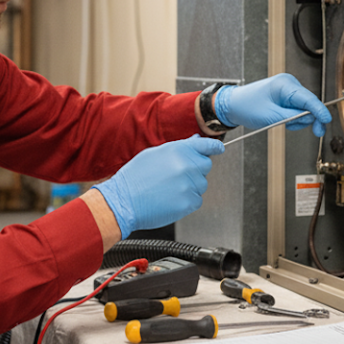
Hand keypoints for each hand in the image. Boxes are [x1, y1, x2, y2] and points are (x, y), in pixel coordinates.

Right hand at [93, 136, 225, 236]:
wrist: (123, 201)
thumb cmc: (134, 178)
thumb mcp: (154, 155)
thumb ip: (178, 148)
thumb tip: (195, 141)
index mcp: (178, 150)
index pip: (206, 146)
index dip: (214, 148)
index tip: (219, 150)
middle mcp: (187, 165)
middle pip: (205, 166)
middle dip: (196, 171)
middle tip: (177, 177)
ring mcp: (189, 184)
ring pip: (201, 185)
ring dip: (190, 187)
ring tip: (168, 190)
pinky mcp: (188, 202)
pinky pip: (197, 200)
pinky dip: (187, 202)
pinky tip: (171, 200)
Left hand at [214, 74, 332, 136]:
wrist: (233, 105)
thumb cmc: (246, 106)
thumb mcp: (271, 116)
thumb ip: (293, 117)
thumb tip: (311, 118)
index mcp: (285, 84)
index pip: (308, 98)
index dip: (319, 110)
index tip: (326, 120)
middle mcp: (289, 83)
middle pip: (309, 103)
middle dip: (309, 118)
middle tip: (316, 132)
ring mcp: (288, 89)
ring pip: (304, 107)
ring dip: (299, 119)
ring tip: (284, 124)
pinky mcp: (286, 95)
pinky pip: (297, 108)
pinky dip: (294, 117)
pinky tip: (284, 120)